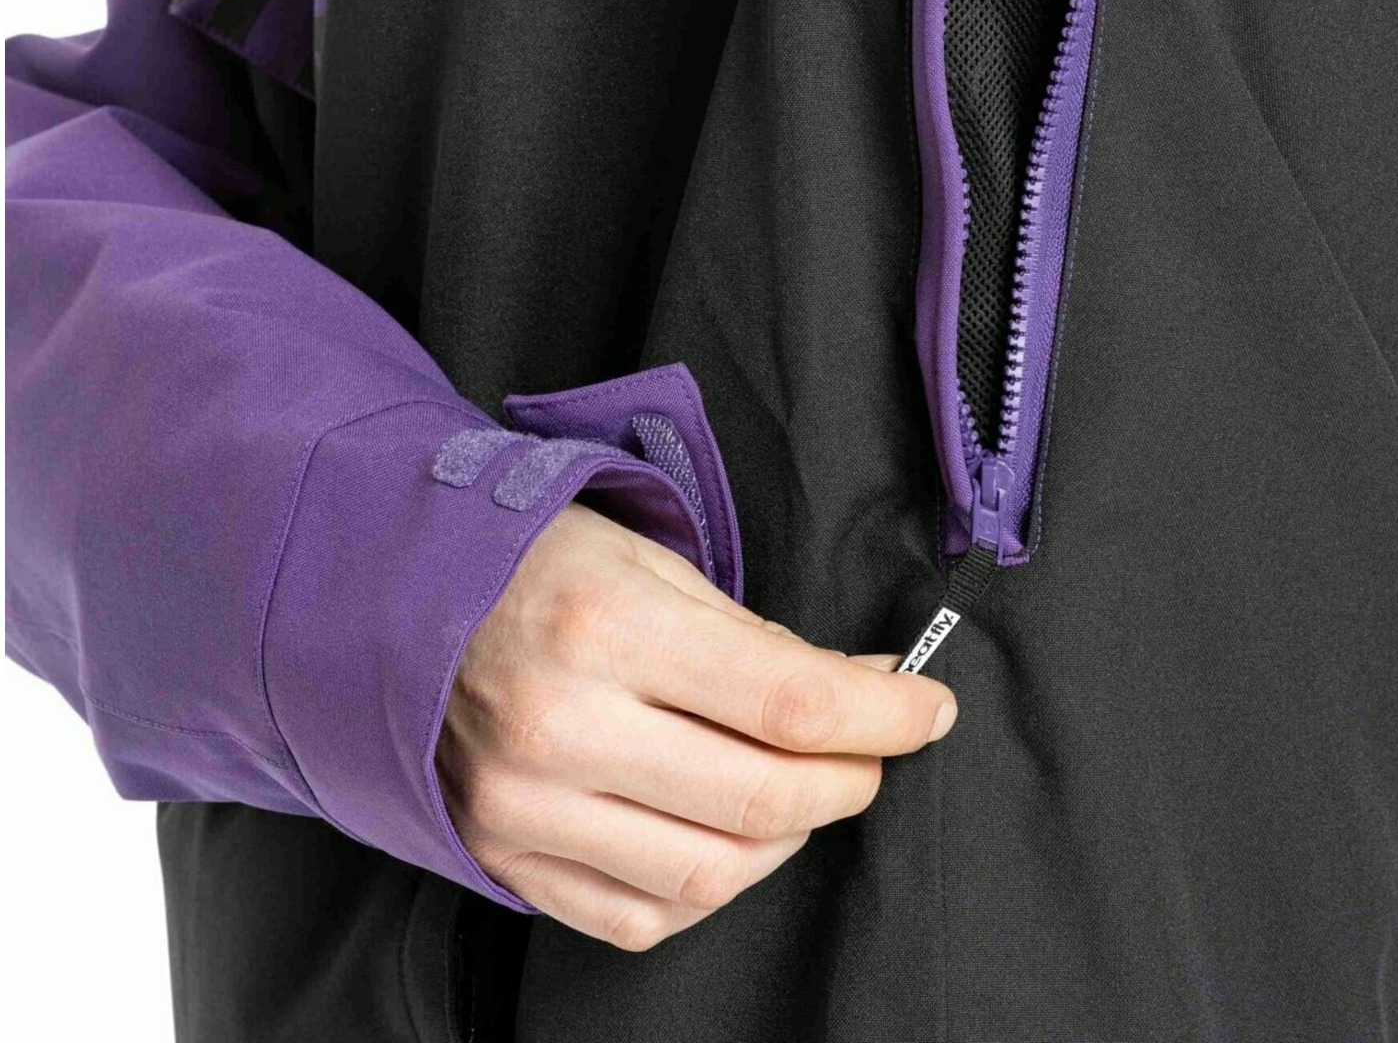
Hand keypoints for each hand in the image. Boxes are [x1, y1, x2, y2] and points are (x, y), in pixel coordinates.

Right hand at [437, 499, 957, 949]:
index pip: (789, 702)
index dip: (883, 716)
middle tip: (869, 750)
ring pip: (710, 876)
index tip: (927, 710)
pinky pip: (639, 916)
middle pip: (763, 802)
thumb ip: (760, 640)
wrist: (391, 594)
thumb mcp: (653, 560)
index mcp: (607, 625)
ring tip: (798, 790)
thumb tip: (868, 689)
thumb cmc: (535, 562)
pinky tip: (723, 838)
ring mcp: (524, 806)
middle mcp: (560, 725)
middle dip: (848, 779)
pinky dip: (708, 890)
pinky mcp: (503, 857)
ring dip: (786, 842)